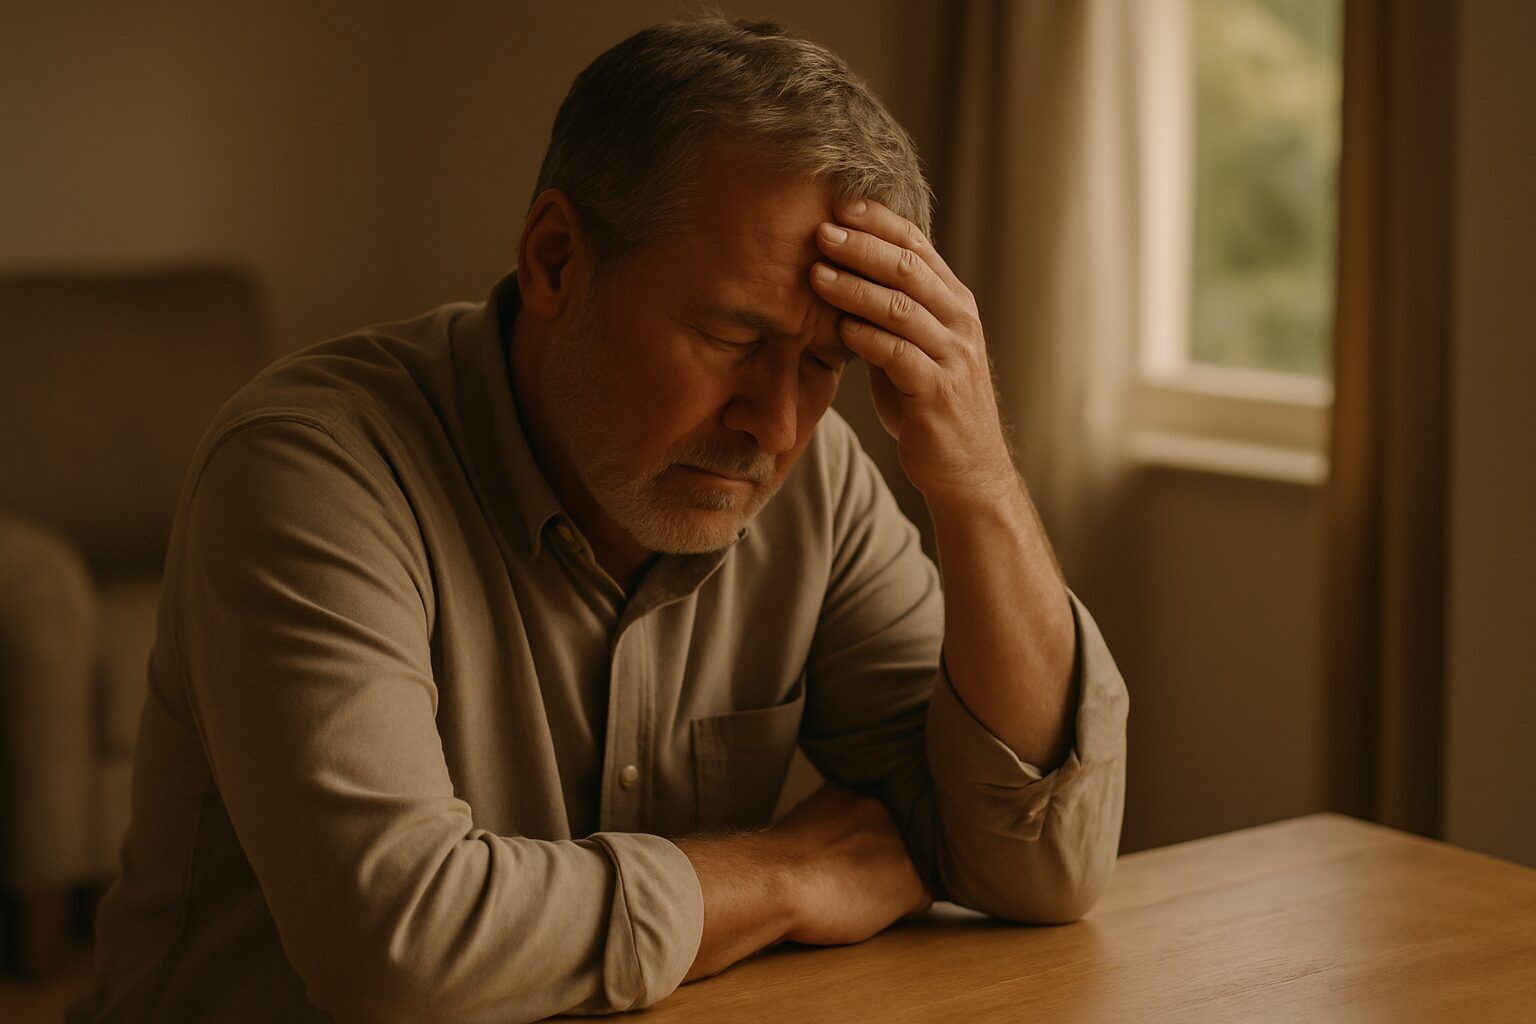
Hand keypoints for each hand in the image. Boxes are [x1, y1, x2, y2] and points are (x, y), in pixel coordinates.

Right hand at [768, 780, 933, 945]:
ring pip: (907, 871)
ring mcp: (899, 845)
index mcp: (856, 794)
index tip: (840, 860)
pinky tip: (866, 912)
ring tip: (851, 897)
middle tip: (843, 881)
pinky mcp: (908, 881)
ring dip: (888, 886)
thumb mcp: (804, 822)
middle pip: (895, 844)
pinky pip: (918, 901)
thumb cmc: (776, 864)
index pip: (876, 821)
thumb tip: (836, 848)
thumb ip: (831, 825)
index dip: (861, 846)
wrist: (773, 881)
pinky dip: (899, 912)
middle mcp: (884, 811)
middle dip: (879, 862)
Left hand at [810, 198, 1018, 508]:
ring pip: (901, 308)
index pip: (916, 248)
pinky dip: (867, 338)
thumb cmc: (928, 403)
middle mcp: (960, 322)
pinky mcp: (938, 392)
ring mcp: (953, 356)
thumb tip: (841, 271)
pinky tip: (839, 327)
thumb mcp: (912, 347)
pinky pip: (898, 355)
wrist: (966, 468)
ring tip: (816, 273)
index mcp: (954, 302)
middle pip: (908, 269)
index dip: (879, 222)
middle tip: (820, 230)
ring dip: (855, 288)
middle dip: (862, 246)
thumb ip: (889, 312)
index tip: (839, 203)